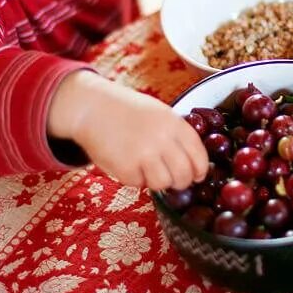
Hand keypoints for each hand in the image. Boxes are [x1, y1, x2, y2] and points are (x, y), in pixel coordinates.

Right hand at [47, 71, 207, 190]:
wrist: (92, 108)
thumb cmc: (127, 111)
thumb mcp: (159, 113)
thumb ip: (176, 135)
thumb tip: (194, 164)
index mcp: (173, 124)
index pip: (199, 155)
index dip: (200, 170)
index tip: (198, 175)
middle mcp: (162, 139)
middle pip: (184, 175)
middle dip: (181, 182)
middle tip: (173, 179)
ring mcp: (144, 154)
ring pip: (164, 183)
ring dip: (157, 181)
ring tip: (146, 168)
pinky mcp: (126, 168)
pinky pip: (139, 184)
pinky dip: (135, 178)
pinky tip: (127, 162)